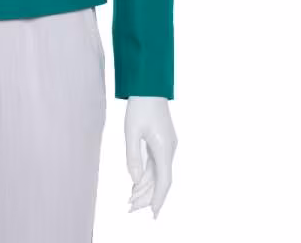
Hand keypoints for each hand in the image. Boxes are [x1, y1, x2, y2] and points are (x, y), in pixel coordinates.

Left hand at [124, 96, 176, 218]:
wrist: (149, 86)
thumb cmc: (140, 106)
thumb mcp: (131, 131)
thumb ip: (133, 157)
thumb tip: (134, 181)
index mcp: (164, 149)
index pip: (163, 181)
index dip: (158, 199)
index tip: (153, 214)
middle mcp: (169, 149)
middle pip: (160, 180)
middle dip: (147, 196)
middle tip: (131, 208)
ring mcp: (167, 145)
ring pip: (158, 172)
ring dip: (145, 186)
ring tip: (131, 199)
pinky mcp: (162, 140)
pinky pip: (156, 163)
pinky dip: (147, 174)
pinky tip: (137, 182)